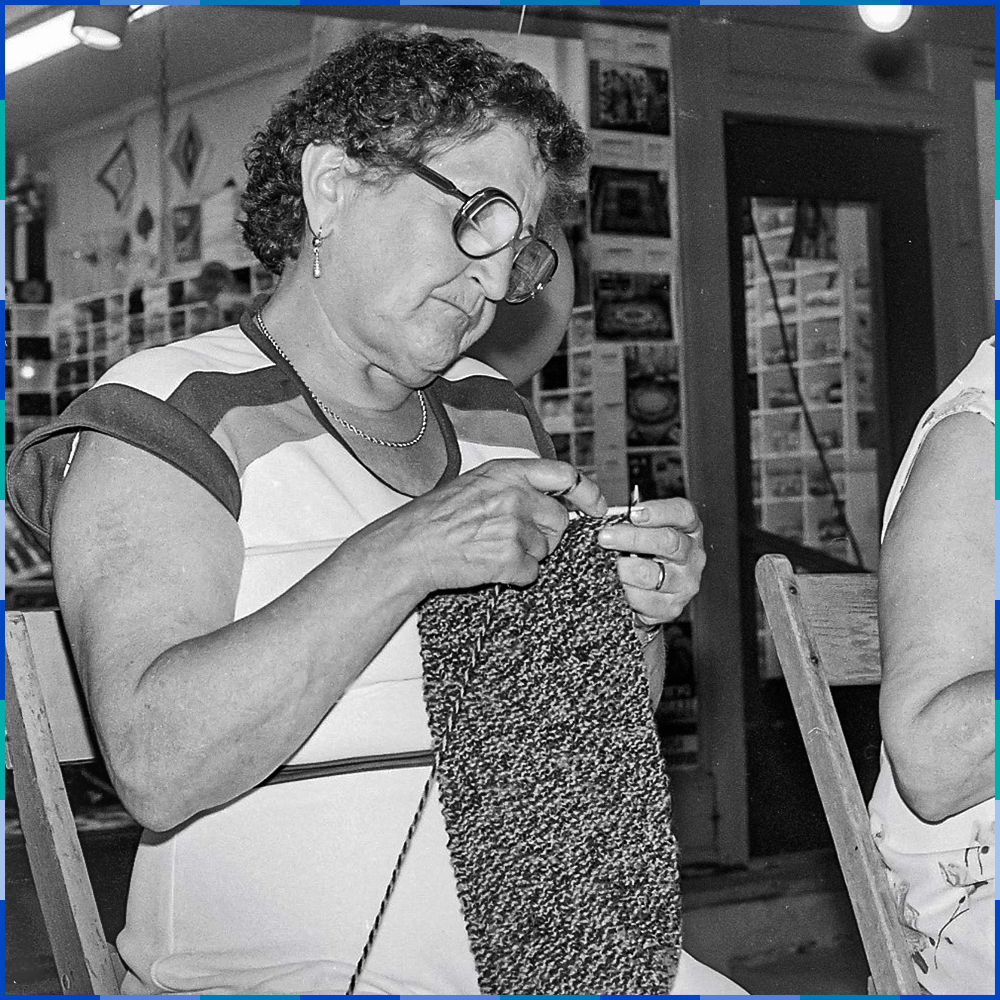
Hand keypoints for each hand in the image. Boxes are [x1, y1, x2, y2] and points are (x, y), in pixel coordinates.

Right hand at [389, 459, 607, 593]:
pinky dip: (514, 576)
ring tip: (490, 550)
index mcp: (507, 472)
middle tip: (512, 539)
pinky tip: (489, 567)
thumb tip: (551, 499)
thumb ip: (514, 485)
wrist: (409, 548)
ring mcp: (513, 527)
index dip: (587, 493)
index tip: (596, 508)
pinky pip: (530, 573)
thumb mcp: (475, 484)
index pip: (565, 476)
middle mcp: (514, 495)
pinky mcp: (509, 558)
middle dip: (545, 535)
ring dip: (524, 556)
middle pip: (559, 520)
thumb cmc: (435, 518)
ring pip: (544, 550)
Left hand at [596, 498, 705, 624]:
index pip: (683, 513)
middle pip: (668, 542)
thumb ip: (633, 520)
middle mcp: (692, 556)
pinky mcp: (672, 607)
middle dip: (632, 538)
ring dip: (626, 568)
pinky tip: (619, 585)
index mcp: (689, 529)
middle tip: (606, 537)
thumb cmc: (644, 555)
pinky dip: (627, 592)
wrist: (648, 595)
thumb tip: (611, 516)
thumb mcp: (644, 531)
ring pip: (653, 574)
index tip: (633, 514)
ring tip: (613, 565)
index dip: (658, 512)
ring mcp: (685, 583)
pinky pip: (645, 600)